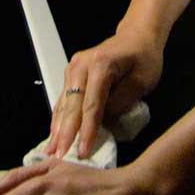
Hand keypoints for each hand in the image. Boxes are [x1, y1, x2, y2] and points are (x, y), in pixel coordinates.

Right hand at [48, 24, 164, 161]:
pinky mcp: (71, 74)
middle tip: (58, 158)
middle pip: (72, 107)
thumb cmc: (144, 59)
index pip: (92, 106)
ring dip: (57, 129)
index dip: (87, 132)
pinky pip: (64, 100)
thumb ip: (122, 102)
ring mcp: (73, 69)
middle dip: (65, 135)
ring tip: (51, 152)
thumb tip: (103, 122)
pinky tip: (54, 135)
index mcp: (100, 66)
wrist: (137, 36)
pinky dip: (59, 119)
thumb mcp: (142, 81)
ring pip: (63, 104)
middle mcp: (80, 66)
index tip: (83, 153)